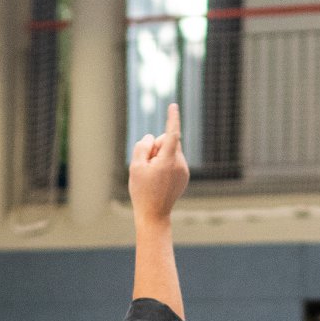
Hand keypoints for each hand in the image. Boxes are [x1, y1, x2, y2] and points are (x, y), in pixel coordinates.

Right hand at [128, 103, 189, 222]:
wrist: (154, 214)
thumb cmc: (142, 191)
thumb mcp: (136, 166)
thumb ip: (142, 147)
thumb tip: (151, 137)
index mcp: (169, 160)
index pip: (172, 133)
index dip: (172, 118)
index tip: (173, 106)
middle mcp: (180, 164)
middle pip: (168, 141)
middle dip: (156, 146)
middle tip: (146, 164)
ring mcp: (184, 171)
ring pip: (170, 151)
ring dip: (159, 156)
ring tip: (152, 174)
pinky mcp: (184, 176)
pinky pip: (173, 161)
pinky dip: (164, 164)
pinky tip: (158, 179)